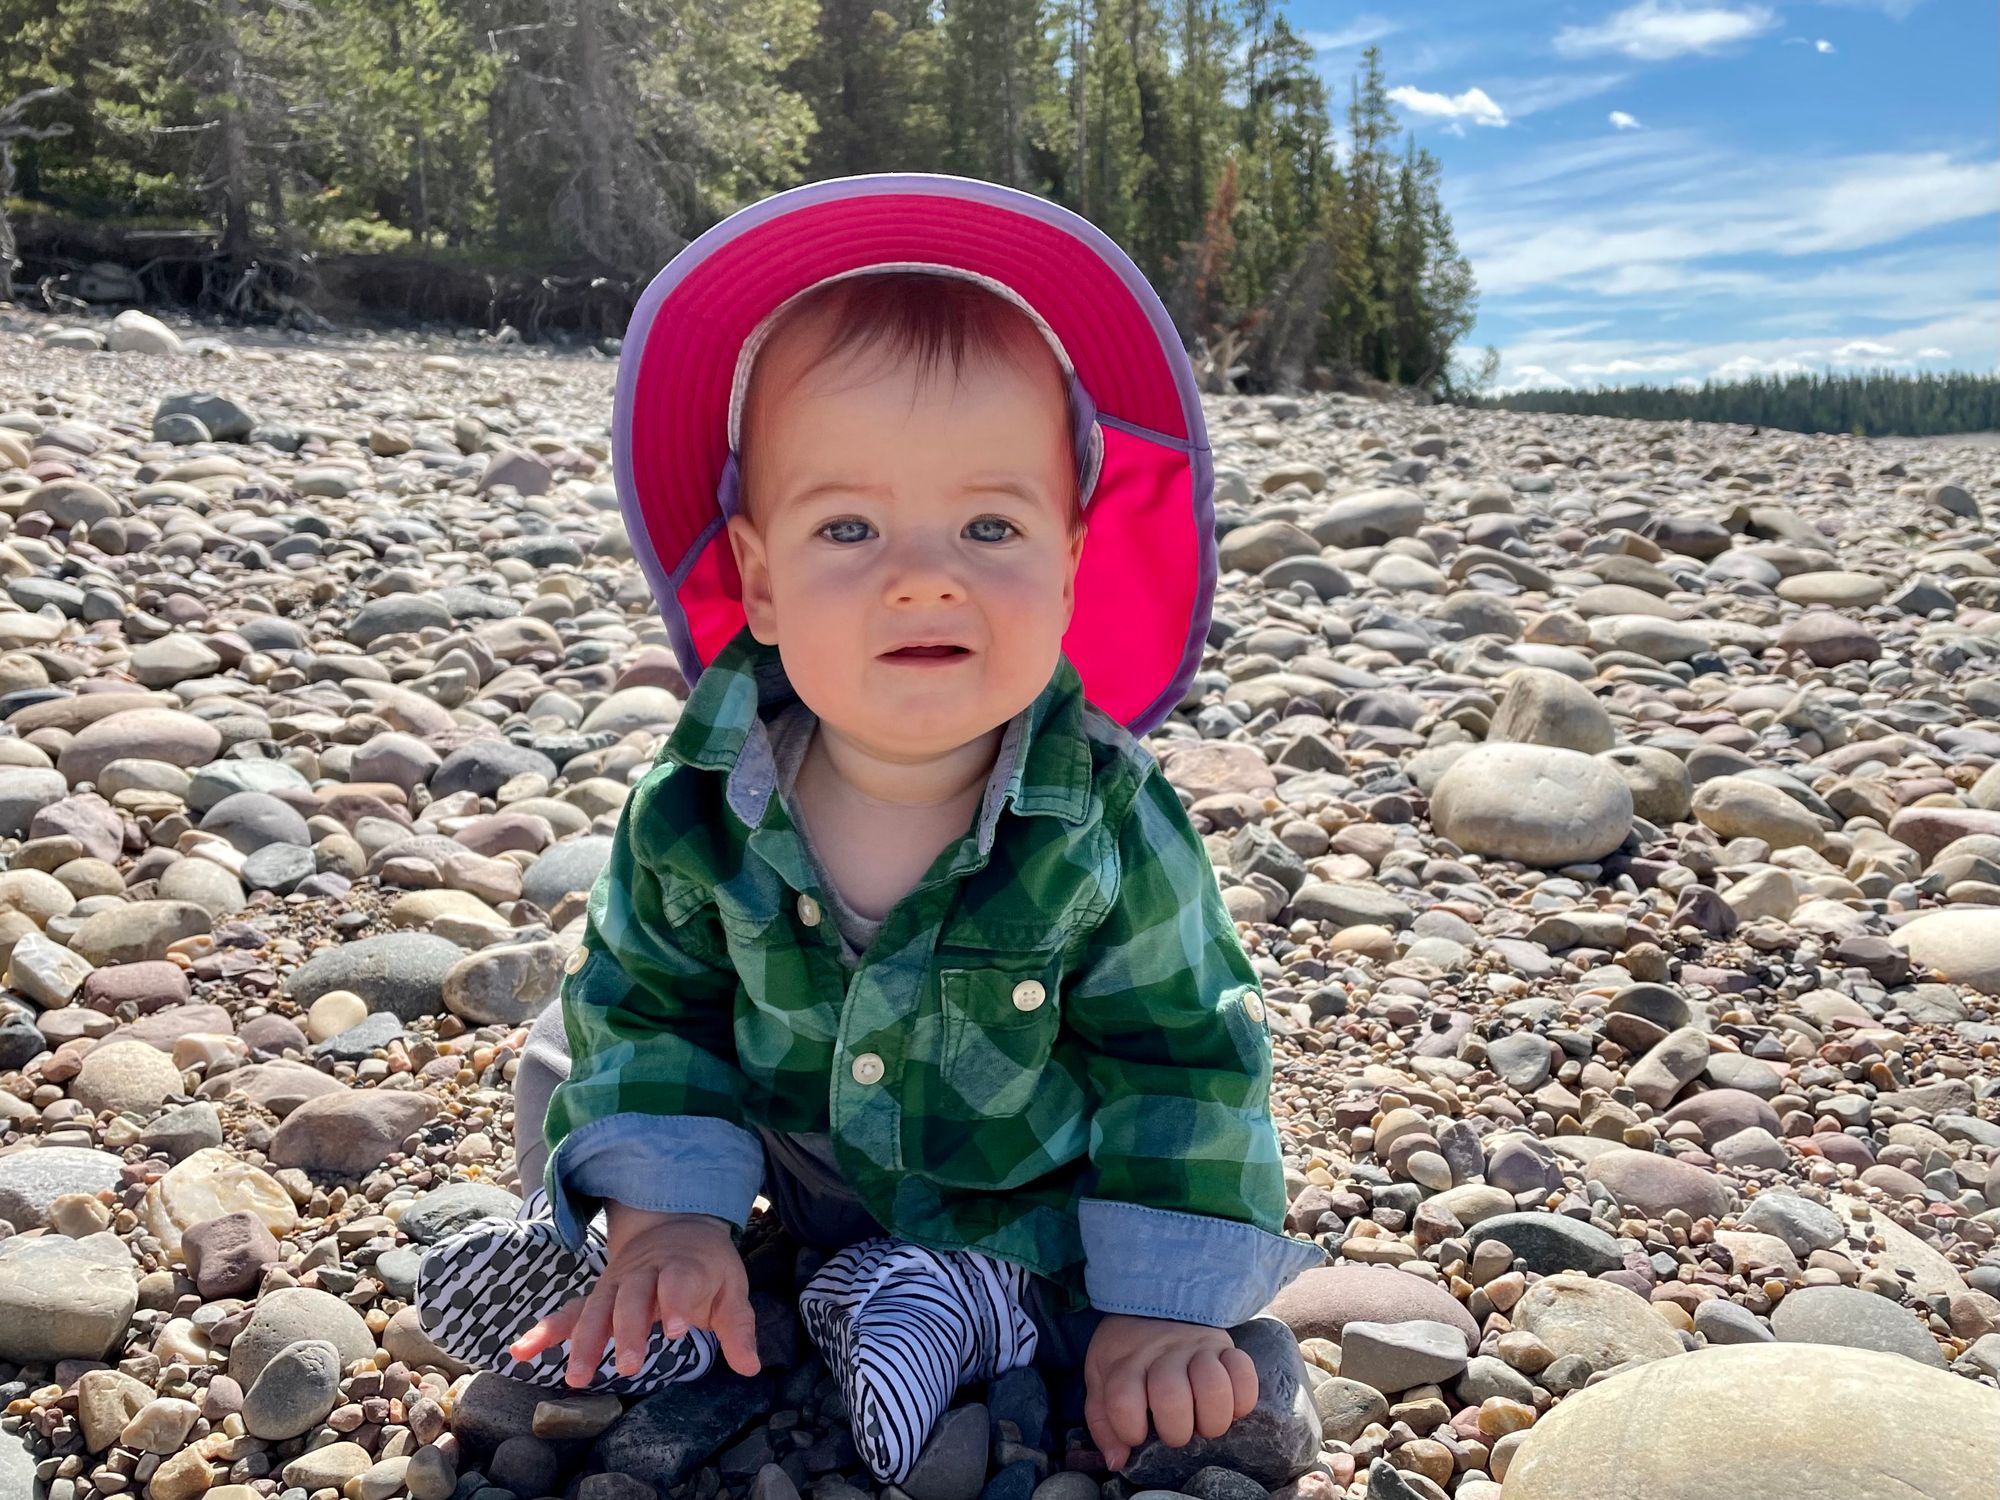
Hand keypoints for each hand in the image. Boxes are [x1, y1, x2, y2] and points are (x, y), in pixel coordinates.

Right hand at [507, 1206, 761, 1385]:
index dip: (679, 1302)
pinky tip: (521, 1351)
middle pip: (633, 1298)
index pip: (680, 1282)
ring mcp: (615, 1284)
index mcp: (683, 1266)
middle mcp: (644, 1273)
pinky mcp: (596, 1296)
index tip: (678, 1330)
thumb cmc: (706, 1267)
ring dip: (584, 1341)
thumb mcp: (731, 1289)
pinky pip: (567, 1312)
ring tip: (578, 1376)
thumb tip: (752, 1367)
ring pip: (596, 1308)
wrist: (674, 1225)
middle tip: (630, 1365)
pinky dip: (544, 1331)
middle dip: (628, 1329)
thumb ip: (738, 1328)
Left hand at [1083, 1313, 1256, 1472]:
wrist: (1152, 1301)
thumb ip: (1103, 1421)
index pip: (1123, 1401)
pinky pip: (1244, 1371)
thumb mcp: (1102, 1378)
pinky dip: (1243, 1398)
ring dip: (1211, 1419)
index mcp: (1125, 1362)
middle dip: (1176, 1431)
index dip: (1130, 1430)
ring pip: (1213, 1387)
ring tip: (1204, 1423)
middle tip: (1176, 1432)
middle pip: (1171, 1397)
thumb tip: (1118, 1461)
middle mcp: (1162, 1352)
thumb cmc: (1126, 1351)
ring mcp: (1196, 1347)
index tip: (1136, 1434)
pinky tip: (1229, 1407)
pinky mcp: (1225, 1345)